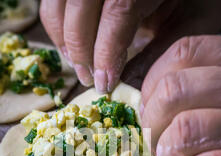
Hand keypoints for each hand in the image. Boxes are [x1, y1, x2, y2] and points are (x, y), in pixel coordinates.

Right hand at [40, 0, 172, 92]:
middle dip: (82, 54)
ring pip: (55, 10)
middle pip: (79, 14)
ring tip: (78, 64)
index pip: (117, 13)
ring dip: (63, 42)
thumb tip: (129, 74)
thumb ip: (157, 34)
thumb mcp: (171, 9)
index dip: (107, 53)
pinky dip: (56, 28)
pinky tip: (70, 46)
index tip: (105, 83)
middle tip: (89, 80)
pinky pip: (50, 5)